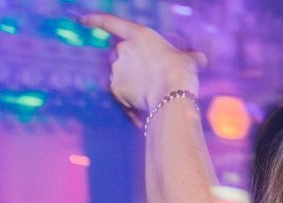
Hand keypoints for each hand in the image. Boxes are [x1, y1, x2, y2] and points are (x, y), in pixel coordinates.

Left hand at [83, 13, 204, 122]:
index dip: (94, 20)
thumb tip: (201, 59)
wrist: (172, 97)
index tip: (81, 19)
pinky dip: (129, 97)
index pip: (109, 23)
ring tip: (151, 93)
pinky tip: (144, 104)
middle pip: (119, 55)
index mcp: (138, 35)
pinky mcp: (115, 89)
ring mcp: (116, 70)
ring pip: (120, 74)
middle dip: (130, 65)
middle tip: (148, 77)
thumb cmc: (181, 73)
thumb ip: (190, 57)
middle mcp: (122, 50)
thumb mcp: (189, 60)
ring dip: (131, 82)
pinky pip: (120, 92)